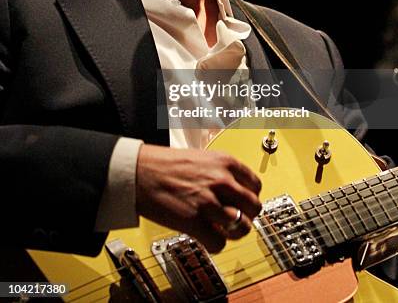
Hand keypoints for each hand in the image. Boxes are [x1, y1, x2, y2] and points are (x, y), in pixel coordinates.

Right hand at [136, 144, 261, 252]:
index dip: (250, 197)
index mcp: (224, 162)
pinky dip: (215, 244)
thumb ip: (220, 173)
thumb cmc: (163, 164)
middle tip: (237, 219)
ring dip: (234, 233)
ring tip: (223, 230)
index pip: (256, 184)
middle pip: (254, 207)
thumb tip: (234, 191)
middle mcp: (221, 180)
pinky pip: (219, 243)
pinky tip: (206, 236)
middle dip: (247, 216)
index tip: (244, 203)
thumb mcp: (200, 158)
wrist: (138, 171)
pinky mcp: (194, 221)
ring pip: (242, 227)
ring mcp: (209, 201)